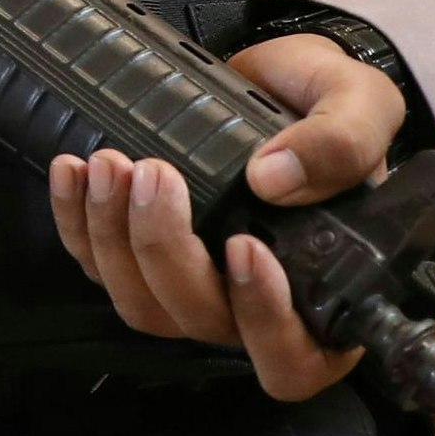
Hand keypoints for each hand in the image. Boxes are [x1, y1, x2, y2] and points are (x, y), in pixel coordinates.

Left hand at [48, 33, 405, 400]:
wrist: (277, 78)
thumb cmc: (330, 105)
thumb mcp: (361, 103)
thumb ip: (341, 142)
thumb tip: (275, 179)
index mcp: (324, 294)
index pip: (293, 357)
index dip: (264, 319)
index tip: (244, 245)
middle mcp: (253, 307)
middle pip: (198, 319)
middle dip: (164, 250)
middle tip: (155, 174)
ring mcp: (193, 288)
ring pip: (140, 302)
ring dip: (111, 238)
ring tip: (111, 164)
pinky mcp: (142, 259)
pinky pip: (98, 265)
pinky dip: (76, 222)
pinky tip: (73, 172)